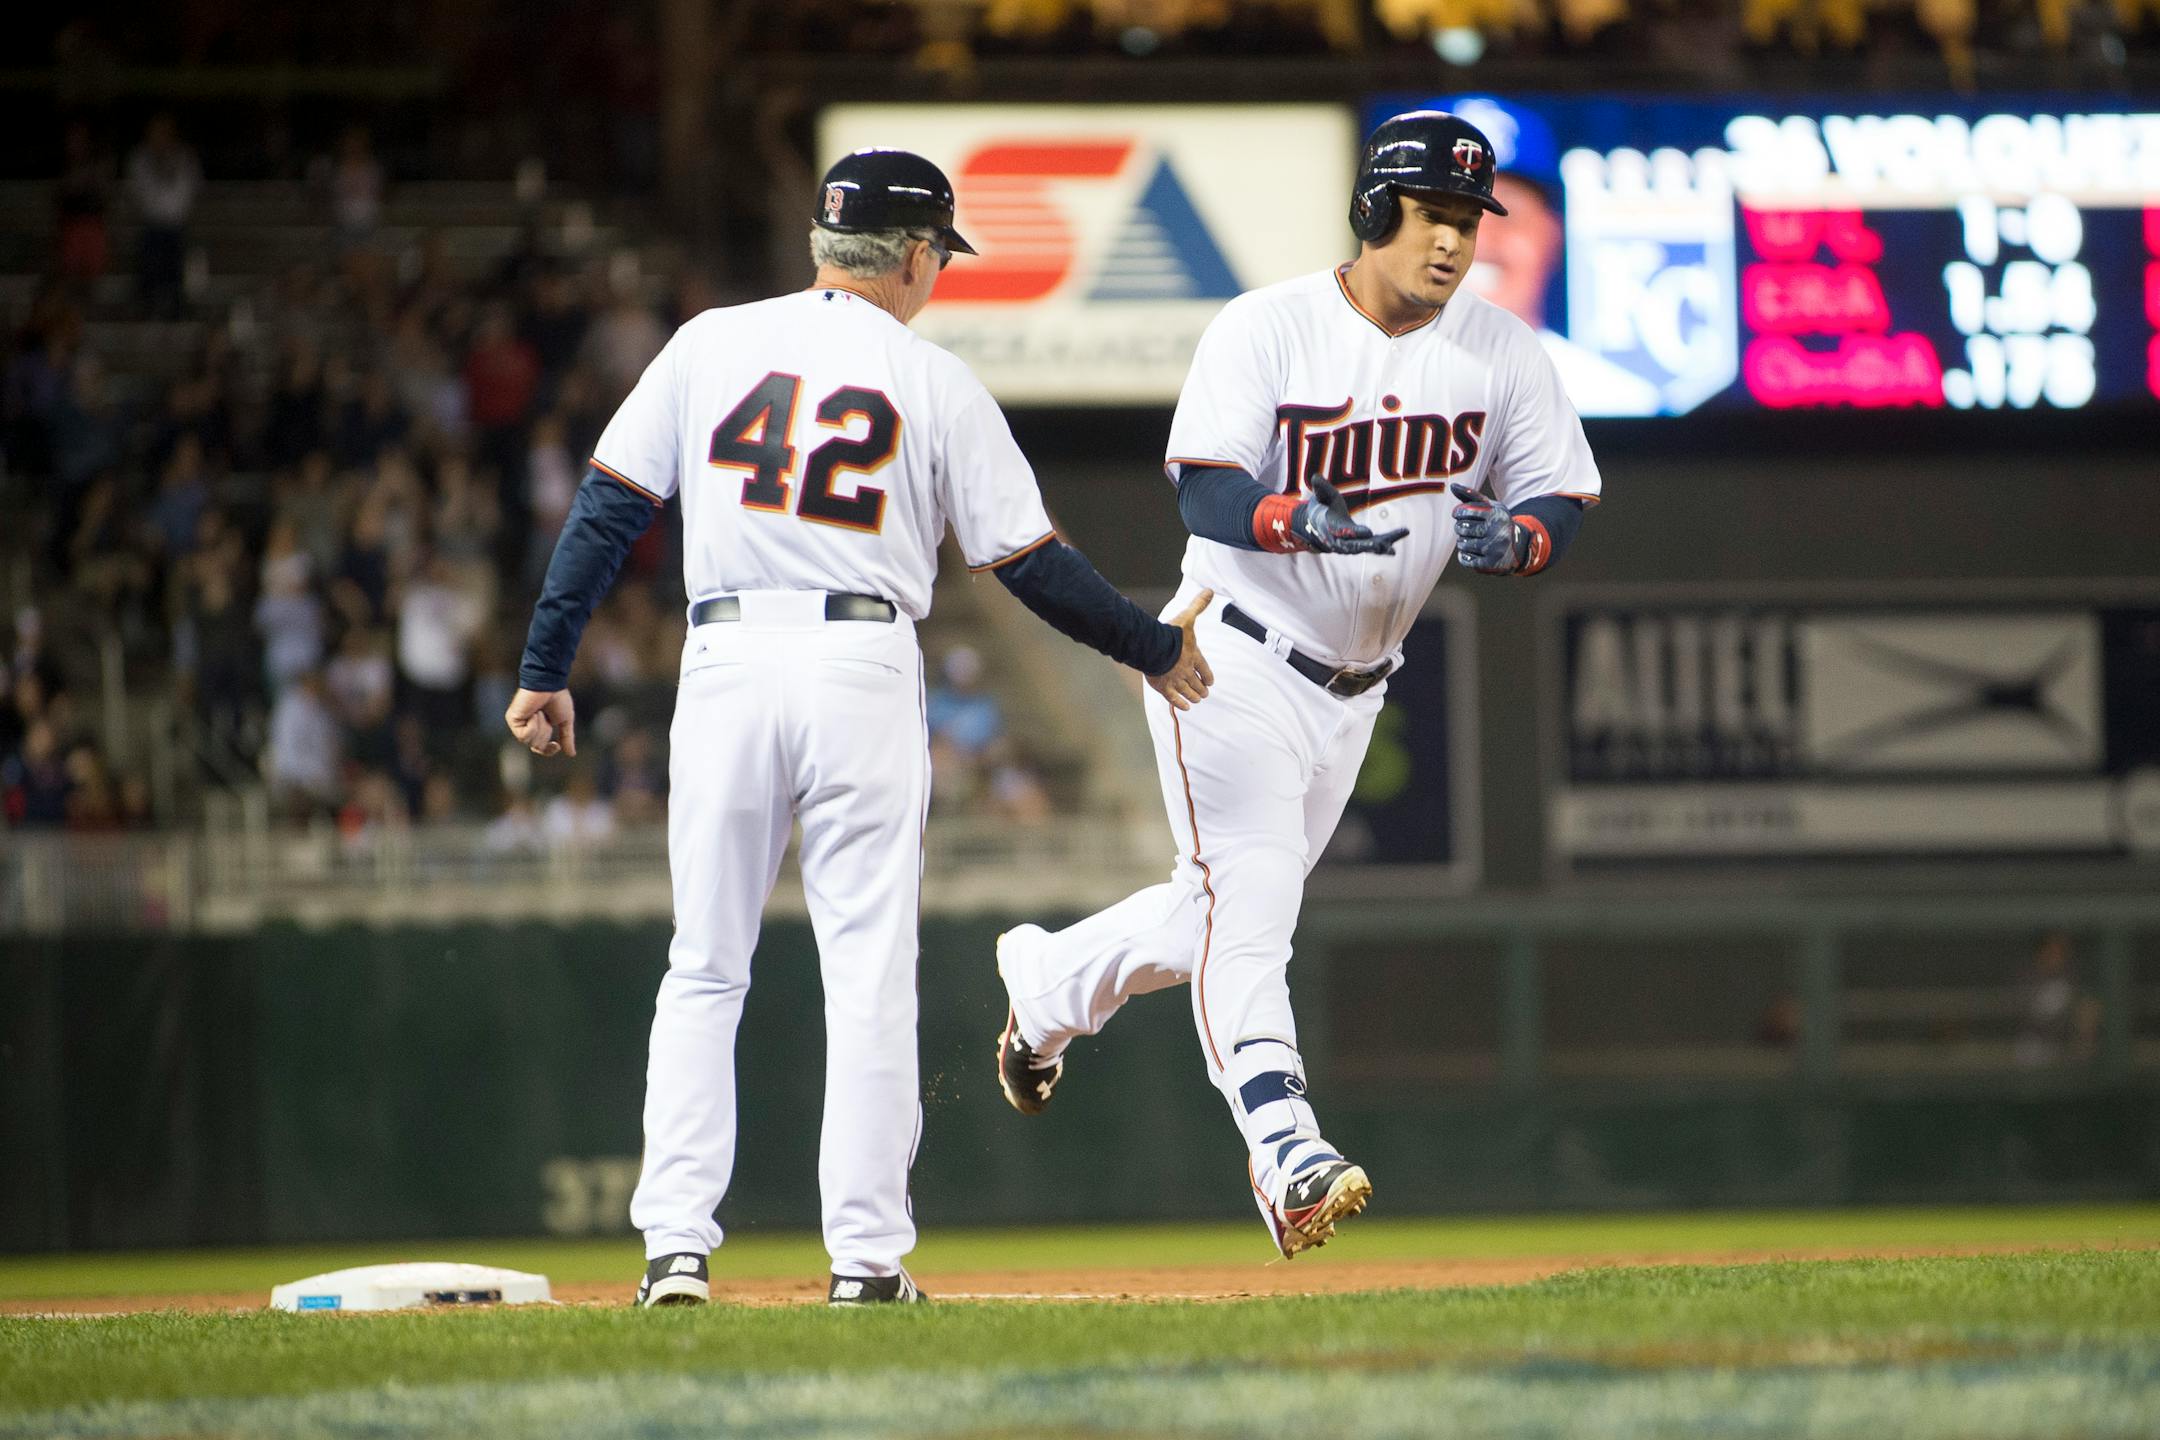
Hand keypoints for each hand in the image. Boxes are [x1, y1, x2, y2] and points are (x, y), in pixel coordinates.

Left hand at [505, 687, 576, 756]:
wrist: (549, 684)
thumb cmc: (557, 698)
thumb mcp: (565, 721)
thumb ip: (567, 737)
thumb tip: (572, 754)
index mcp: (539, 727)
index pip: (540, 748)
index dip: (548, 750)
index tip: (556, 745)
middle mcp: (527, 727)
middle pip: (536, 746)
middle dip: (545, 733)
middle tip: (546, 716)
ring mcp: (518, 724)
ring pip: (530, 742)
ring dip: (540, 728)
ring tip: (539, 712)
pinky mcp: (512, 719)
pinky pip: (524, 735)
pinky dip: (533, 725)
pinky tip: (533, 713)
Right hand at [1145, 589, 1215, 711]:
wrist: (1154, 646)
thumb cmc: (1171, 633)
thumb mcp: (1188, 617)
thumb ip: (1198, 605)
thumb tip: (1210, 590)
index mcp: (1194, 656)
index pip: (1205, 669)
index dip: (1208, 677)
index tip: (1210, 682)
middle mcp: (1187, 670)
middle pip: (1198, 684)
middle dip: (1202, 689)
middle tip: (1204, 693)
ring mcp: (1175, 680)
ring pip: (1189, 692)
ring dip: (1194, 697)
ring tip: (1197, 700)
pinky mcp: (1163, 687)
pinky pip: (1175, 699)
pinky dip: (1181, 704)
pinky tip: (1186, 708)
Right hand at [1291, 477, 1408, 555]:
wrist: (1319, 524)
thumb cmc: (1323, 507)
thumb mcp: (1322, 496)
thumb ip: (1321, 489)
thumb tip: (1315, 477)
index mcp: (1331, 529)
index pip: (1343, 533)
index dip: (1355, 533)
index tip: (1368, 532)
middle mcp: (1340, 541)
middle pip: (1354, 546)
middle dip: (1368, 546)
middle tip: (1381, 546)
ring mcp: (1351, 545)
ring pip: (1366, 547)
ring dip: (1380, 548)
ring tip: (1392, 550)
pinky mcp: (1361, 543)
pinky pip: (1374, 544)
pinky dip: (1387, 543)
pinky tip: (1400, 539)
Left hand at [1449, 483, 1522, 573]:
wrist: (1517, 546)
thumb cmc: (1496, 522)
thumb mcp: (1489, 506)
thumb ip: (1471, 495)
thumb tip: (1452, 486)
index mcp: (1496, 514)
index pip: (1464, 510)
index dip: (1458, 512)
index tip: (1459, 514)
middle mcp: (1497, 530)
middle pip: (1461, 528)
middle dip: (1459, 528)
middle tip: (1465, 528)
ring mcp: (1494, 548)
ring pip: (1462, 544)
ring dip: (1462, 542)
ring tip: (1470, 539)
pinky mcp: (1491, 563)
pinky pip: (1465, 559)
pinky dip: (1464, 555)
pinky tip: (1471, 551)